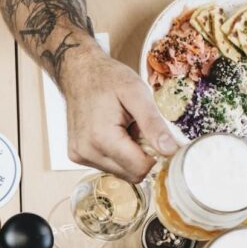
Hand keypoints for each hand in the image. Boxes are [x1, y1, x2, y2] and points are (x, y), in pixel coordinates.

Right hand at [60, 49, 178, 182]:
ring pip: (120, 173)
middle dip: (142, 156)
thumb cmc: (107, 79)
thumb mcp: (137, 93)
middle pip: (131, 174)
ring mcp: (79, 156)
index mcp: (102, 138)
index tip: (159, 138)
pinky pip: (108, 166)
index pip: (140, 169)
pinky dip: (116, 154)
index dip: (156, 156)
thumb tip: (169, 150)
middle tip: (138, 129)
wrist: (79, 73)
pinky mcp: (77, 156)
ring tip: (124, 129)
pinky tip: (113, 133)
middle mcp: (87, 152)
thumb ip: (153, 123)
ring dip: (129, 155)